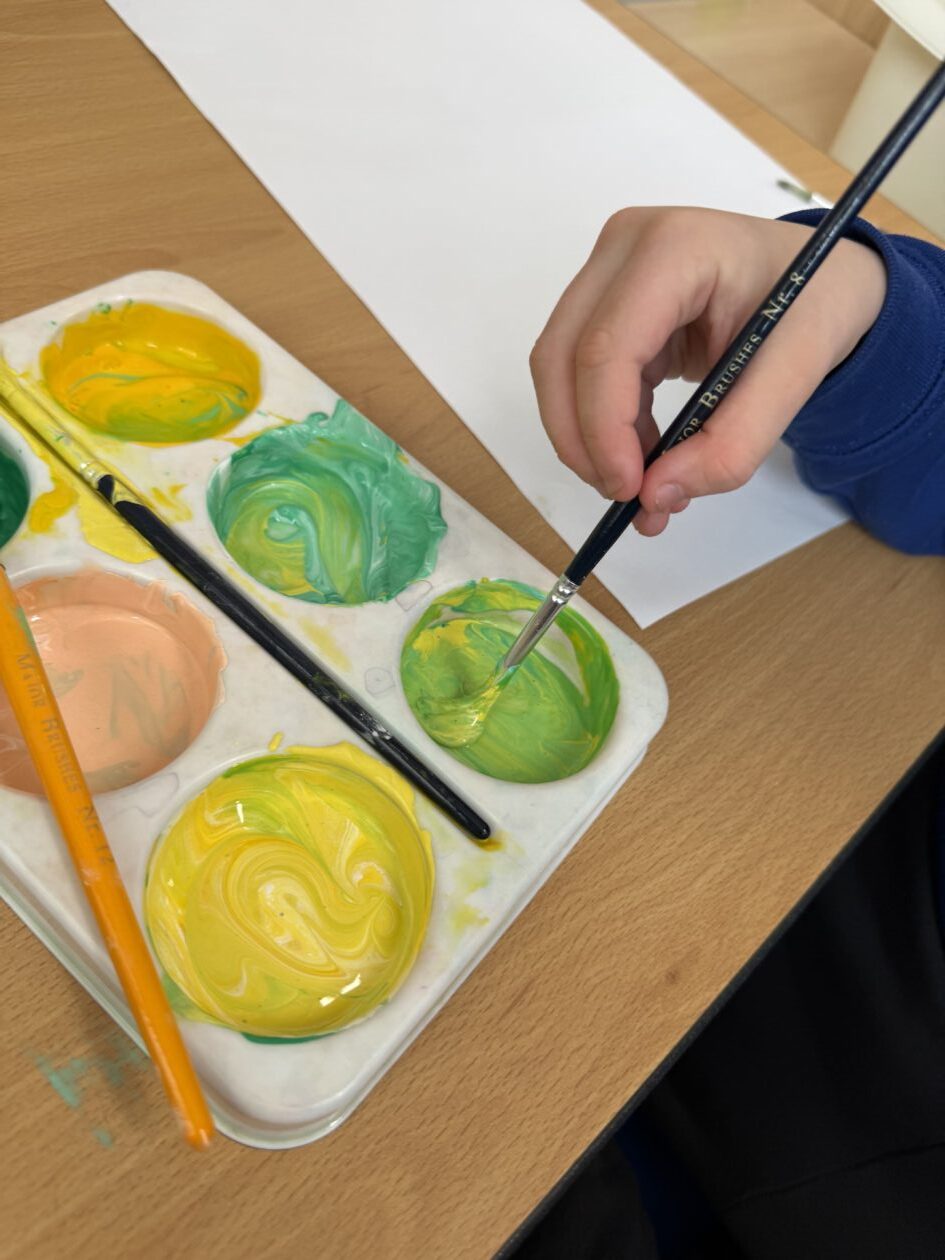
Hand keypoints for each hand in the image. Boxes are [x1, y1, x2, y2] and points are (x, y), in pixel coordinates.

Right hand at [529, 207, 886, 535]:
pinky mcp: (604, 303)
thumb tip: (656, 495)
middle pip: (561, 357)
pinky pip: (578, 375)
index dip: (604, 427)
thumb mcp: (796, 375)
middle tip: (626, 498)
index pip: (606, 347)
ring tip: (642, 486)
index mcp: (675, 247)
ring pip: (557, 369)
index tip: (630, 490)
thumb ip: (732, 443)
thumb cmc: (815, 303)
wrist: (820, 277)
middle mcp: (624, 247)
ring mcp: (607, 271)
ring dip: (587, 439)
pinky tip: (644, 455)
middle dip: (582, 440)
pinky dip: (602, 427)